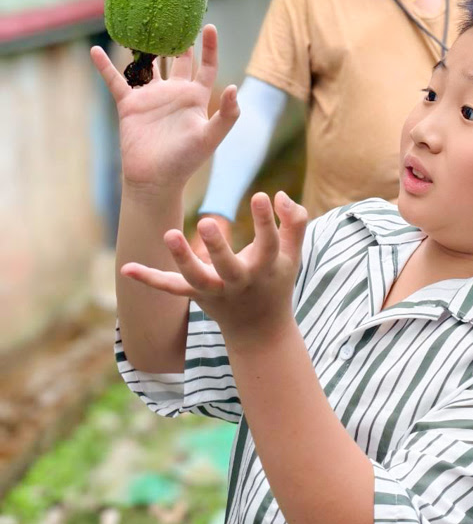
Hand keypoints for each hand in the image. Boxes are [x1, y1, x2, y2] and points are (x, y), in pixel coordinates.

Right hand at [90, 25, 239, 191]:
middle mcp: (174, 93)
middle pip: (177, 60)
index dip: (209, 48)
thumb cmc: (185, 161)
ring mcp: (151, 97)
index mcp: (195, 97)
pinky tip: (96, 49)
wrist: (155, 179)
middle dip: (179, 40)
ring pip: (147, 66)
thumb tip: (233, 88)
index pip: (206, 66)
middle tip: (177, 16)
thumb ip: (226, 115)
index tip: (209, 26)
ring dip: (144, 47)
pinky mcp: (129, 105)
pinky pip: (116, 81)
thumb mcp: (210, 137)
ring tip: (141, 23)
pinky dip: (105, 66)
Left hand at [121, 191, 307, 346]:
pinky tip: (126, 268)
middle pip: (228, 268)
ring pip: (195, 279)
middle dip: (217, 248)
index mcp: (266, 270)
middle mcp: (239, 283)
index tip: (262, 194)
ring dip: (181, 259)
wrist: (259, 329)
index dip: (266, 221)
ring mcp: (215, 292)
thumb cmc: (276, 279)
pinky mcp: (195, 296)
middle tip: (205, 222)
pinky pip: (171, 288)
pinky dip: (149, 279)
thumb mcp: (292, 253)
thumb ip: (294, 221)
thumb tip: (278, 194)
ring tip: (169, 234)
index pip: (269, 245)